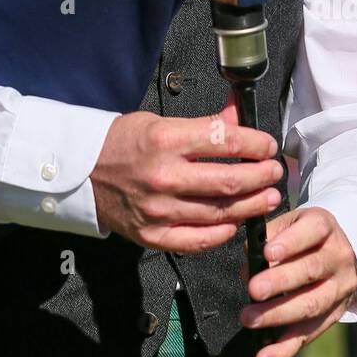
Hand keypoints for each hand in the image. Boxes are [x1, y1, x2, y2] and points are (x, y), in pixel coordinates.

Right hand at [91, 90, 282, 253]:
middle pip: (228, 181)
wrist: (81, 172)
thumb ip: (205, 124)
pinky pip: (199, 241)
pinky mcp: (153, 236)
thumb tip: (240, 116)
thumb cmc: (123, 142)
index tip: (268, 145)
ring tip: (268, 198)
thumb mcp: (161, 121)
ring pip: (219, 213)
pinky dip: (224, 233)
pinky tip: (237, 223)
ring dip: (251, 206)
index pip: (223, 141)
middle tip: (275, 173)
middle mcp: (163, 176)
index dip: (254, 144)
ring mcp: (158, 210)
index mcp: (165, 140)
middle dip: (261, 176)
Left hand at [240, 206, 356, 356]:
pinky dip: (286, 348)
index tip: (267, 252)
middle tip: (253, 289)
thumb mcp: (292, 221)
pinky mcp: (334, 315)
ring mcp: (340, 288)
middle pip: (311, 270)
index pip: (312, 231)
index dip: (290, 243)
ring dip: (278, 314)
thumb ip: (269, 234)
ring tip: (250, 319)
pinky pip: (310, 333)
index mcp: (325, 227)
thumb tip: (249, 259)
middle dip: (280, 282)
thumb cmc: (306, 234)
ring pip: (311, 304)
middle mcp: (338, 257)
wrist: (346, 251)